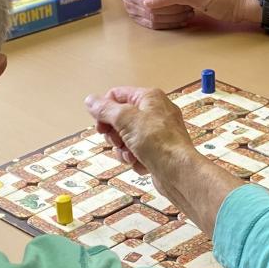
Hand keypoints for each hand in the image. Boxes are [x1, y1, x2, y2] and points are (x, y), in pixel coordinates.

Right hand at [84, 86, 238, 231]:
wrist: (178, 172)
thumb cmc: (159, 142)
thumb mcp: (125, 120)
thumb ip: (105, 109)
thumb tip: (91, 101)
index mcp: (149, 98)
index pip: (116, 95)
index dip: (104, 111)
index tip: (100, 126)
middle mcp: (154, 112)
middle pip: (119, 119)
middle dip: (114, 135)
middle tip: (118, 141)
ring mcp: (156, 133)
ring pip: (125, 138)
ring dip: (123, 150)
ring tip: (132, 155)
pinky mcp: (157, 150)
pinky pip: (136, 153)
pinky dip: (135, 160)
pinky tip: (142, 163)